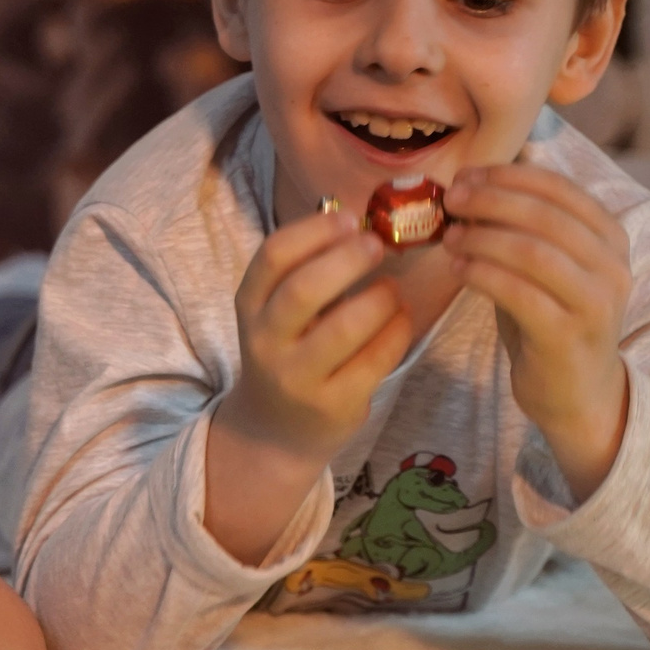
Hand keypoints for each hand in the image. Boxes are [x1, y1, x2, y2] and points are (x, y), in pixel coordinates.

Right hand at [215, 207, 415, 469]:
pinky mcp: (333, 405)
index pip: (273, 257)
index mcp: (250, 307)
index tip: (350, 219)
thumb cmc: (287, 352)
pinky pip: (375, 360)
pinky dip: (397, 331)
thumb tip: (355, 218)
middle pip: (304, 290)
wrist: (274, 430)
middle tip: (377, 245)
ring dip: (380, 298)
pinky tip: (400, 318)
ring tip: (392, 289)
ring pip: (345, 328)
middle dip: (348, 260)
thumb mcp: (276, 312)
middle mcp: (266, 343)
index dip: (315, 231)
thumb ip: (305, 270)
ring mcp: (297, 378)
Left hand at [441, 163, 631, 498]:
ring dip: (482, 238)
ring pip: (532, 251)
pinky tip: (458, 269)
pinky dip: (482, 274)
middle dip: (491, 201)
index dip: (508, 176)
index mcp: (610, 236)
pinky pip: (519, 293)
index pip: (560, 188)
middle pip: (545, 215)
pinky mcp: (568, 334)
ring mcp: (595, 301)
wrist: (578, 391)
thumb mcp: (546, 265)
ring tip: (450, 237)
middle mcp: (612, 265)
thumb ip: (522, 227)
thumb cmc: (552, 319)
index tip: (466, 176)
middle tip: (451, 200)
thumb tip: (471, 184)